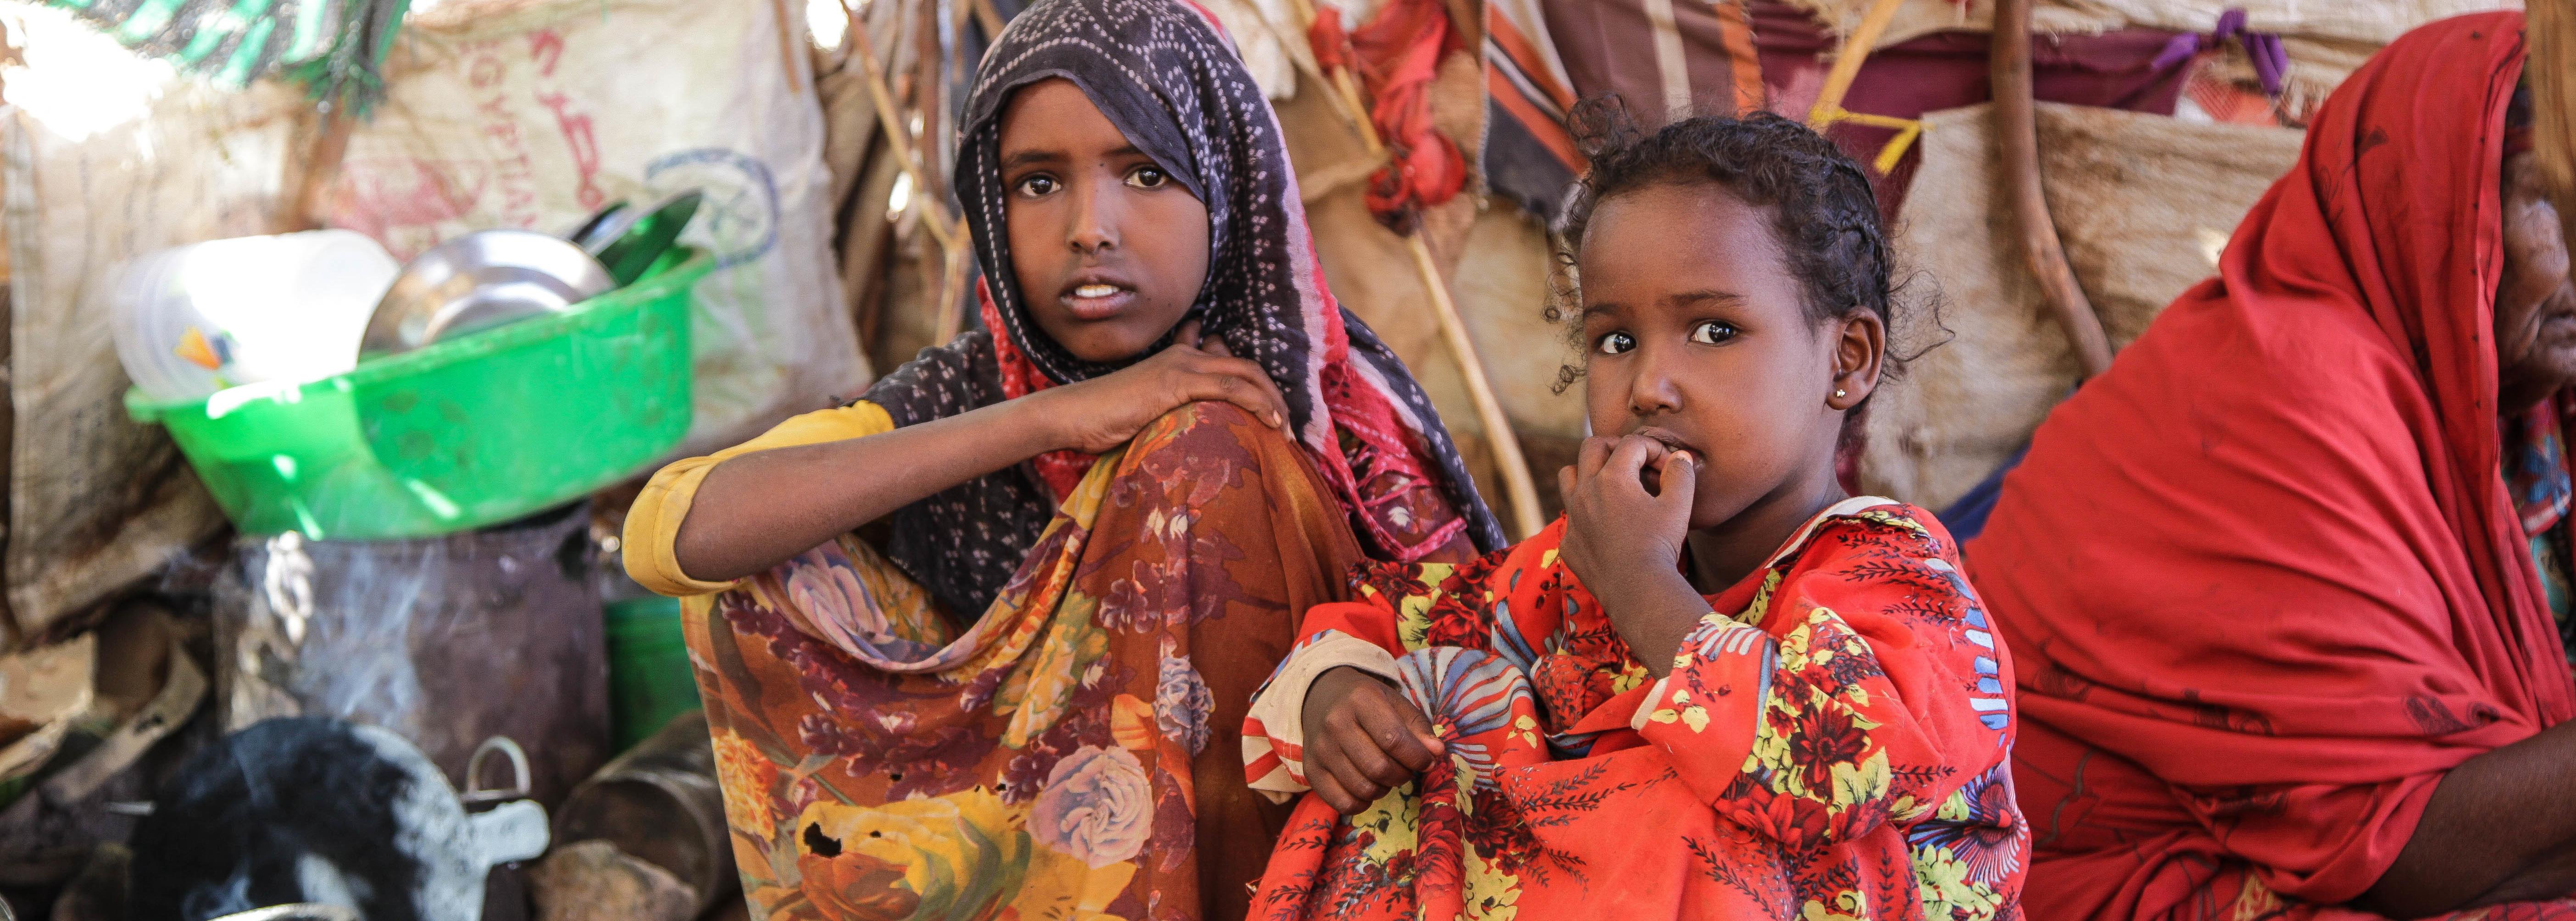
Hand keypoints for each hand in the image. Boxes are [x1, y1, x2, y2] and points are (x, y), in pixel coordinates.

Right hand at [1027, 320, 1288, 453]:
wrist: (1072, 416)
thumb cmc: (1103, 422)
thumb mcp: (1147, 415)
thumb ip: (1174, 415)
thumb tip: (1196, 434)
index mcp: (1178, 360)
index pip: (1229, 363)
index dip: (1257, 387)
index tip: (1273, 417)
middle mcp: (1184, 356)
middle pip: (1247, 367)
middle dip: (1274, 396)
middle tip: (1288, 428)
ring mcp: (1181, 365)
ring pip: (1246, 374)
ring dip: (1273, 402)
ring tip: (1286, 431)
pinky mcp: (1177, 381)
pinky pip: (1231, 387)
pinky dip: (1257, 403)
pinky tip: (1270, 423)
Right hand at [1301, 667, 1443, 814]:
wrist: (1323, 697)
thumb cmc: (1368, 703)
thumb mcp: (1396, 704)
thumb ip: (1419, 728)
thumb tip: (1436, 754)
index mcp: (1361, 699)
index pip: (1394, 740)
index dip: (1417, 758)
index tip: (1427, 761)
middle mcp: (1335, 723)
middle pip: (1379, 768)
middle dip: (1402, 775)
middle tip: (1404, 768)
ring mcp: (1320, 749)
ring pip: (1363, 789)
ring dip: (1384, 789)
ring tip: (1385, 774)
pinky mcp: (1311, 770)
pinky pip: (1343, 803)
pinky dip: (1363, 803)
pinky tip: (1367, 787)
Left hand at [1557, 435, 1705, 674]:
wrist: (1638, 591)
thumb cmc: (1660, 546)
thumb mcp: (1679, 505)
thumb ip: (1680, 474)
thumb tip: (1680, 457)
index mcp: (1612, 478)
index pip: (1631, 444)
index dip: (1654, 448)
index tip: (1667, 466)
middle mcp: (1585, 492)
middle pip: (1591, 447)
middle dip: (1615, 447)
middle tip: (1634, 461)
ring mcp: (1572, 517)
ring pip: (1569, 476)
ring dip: (1588, 472)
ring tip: (1609, 483)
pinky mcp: (1568, 542)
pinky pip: (1570, 516)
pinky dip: (1586, 513)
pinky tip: (1606, 525)